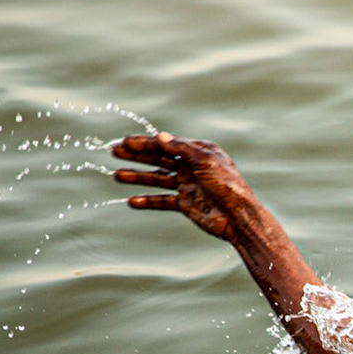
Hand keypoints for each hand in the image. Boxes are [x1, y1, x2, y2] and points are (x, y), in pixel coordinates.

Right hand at [112, 132, 262, 243]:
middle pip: (159, 159)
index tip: (125, 142)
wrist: (238, 217)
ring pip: (157, 179)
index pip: (167, 144)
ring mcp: (188, 185)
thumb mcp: (204, 161)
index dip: (145, 143)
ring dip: (138, 177)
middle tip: (114, 152)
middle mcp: (192, 167)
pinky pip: (162, 201)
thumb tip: (159, 136)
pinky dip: (148, 201)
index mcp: (199, 152)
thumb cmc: (227, 185)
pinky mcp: (186, 204)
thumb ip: (180, 148)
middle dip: (136, 155)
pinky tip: (132, 200)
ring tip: (117, 175)